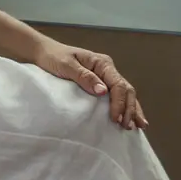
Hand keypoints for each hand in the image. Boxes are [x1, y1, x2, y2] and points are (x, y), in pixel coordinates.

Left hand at [32, 40, 146, 128]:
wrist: (43, 53)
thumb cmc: (53, 57)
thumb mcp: (66, 65)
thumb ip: (84, 77)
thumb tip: (103, 91)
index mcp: (102, 63)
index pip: (118, 84)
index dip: (119, 103)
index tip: (115, 119)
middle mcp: (108, 69)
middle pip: (126, 90)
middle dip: (129, 108)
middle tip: (128, 127)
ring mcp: (105, 76)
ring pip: (126, 93)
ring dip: (132, 109)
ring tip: (137, 126)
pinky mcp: (100, 83)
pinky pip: (117, 95)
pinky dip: (125, 106)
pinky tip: (130, 117)